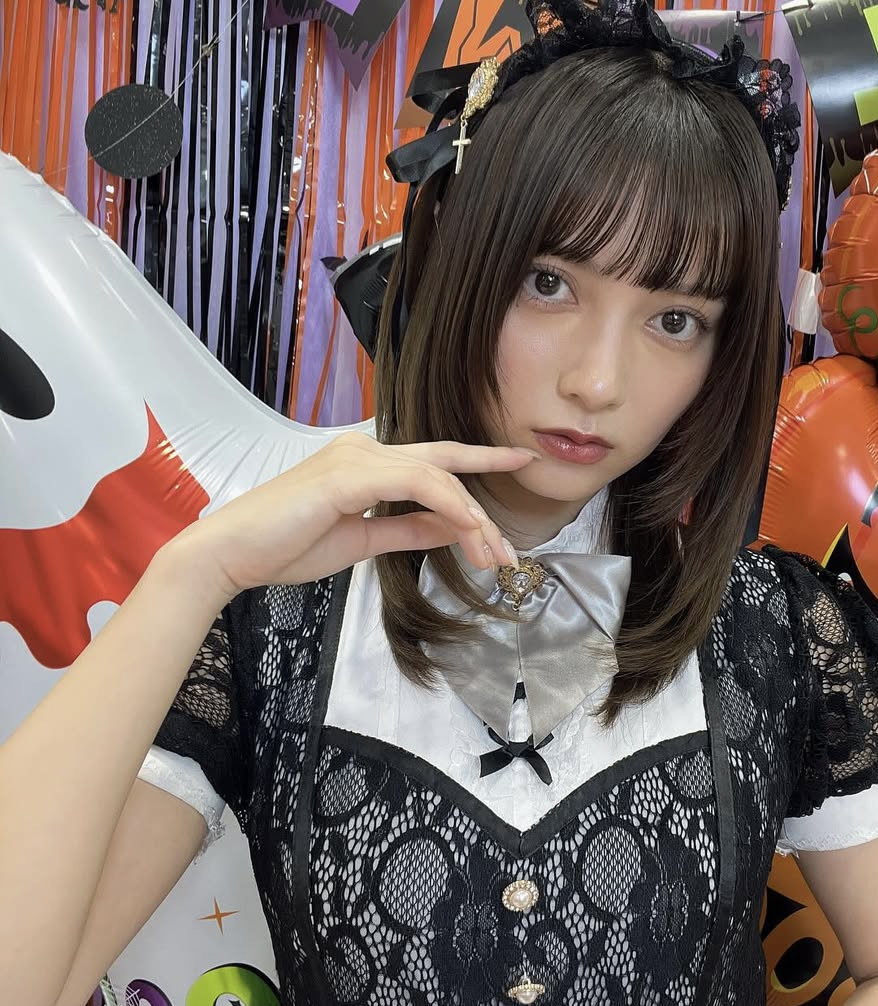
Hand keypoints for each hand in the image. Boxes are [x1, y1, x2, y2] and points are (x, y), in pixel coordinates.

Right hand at [167, 434, 534, 601]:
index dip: (478, 459)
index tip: (518, 461)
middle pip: (443, 465)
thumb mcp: (361, 541)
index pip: (432, 460)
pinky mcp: (348, 475)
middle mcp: (363, 450)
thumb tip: (450, 529)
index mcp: (364, 463)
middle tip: (514, 527)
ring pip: (436, 478)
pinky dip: (448, 506)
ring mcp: (356, 458)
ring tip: (494, 555)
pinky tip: (469, 530)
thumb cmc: (285, 548)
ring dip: (471, 518)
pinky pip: (416, 485)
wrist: (232, 554)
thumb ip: (406, 530)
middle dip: (485, 493)